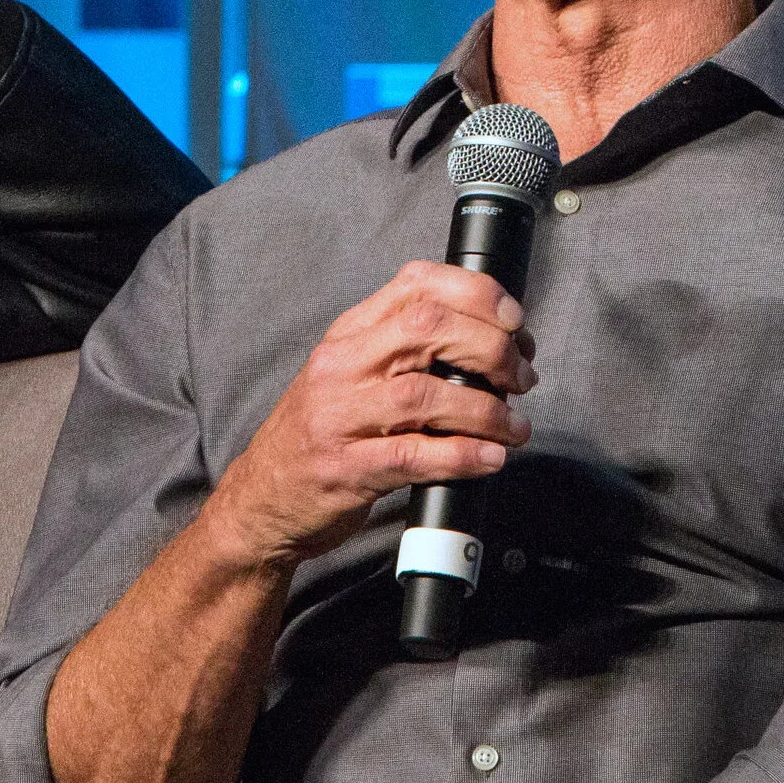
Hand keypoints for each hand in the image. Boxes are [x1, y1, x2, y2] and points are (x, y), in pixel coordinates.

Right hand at [200, 261, 535, 570]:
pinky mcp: (345, 469)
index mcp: (349, 333)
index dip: (475, 294)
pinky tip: (490, 458)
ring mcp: (339, 418)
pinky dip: (462, 456)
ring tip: (514, 427)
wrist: (262, 497)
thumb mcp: (352, 371)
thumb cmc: (322, 433)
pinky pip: (412, 456)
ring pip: (424, 395)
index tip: (512, 319)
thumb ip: (404, 347)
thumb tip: (490, 337)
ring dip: (486, 410)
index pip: (415, 285)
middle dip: (490, 348)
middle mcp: (341, 366)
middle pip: (426, 329)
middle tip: (521, 377)